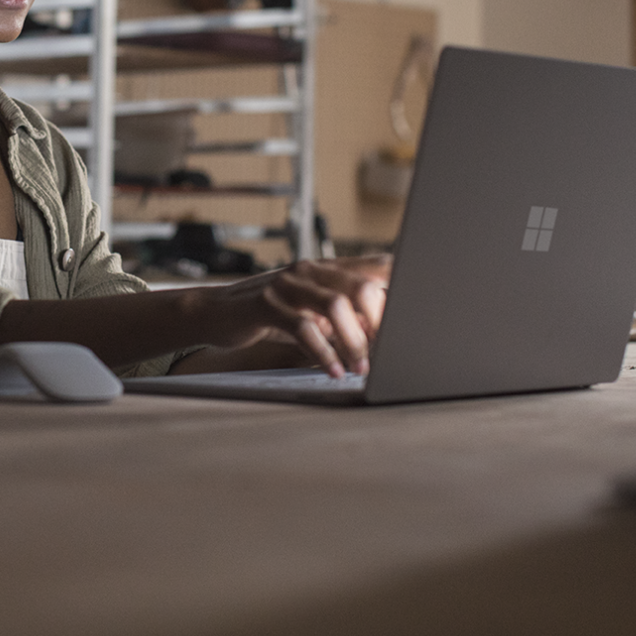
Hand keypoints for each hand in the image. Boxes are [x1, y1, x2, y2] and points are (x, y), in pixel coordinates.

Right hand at [195, 256, 389, 376]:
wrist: (217, 311)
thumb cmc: (271, 312)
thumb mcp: (310, 308)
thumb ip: (344, 314)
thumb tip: (383, 333)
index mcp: (326, 268)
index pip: (376, 265)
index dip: (402, 285)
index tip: (418, 314)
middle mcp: (310, 270)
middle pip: (361, 286)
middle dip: (380, 323)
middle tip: (387, 351)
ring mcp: (287, 284)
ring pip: (335, 306)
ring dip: (354, 342)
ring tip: (360, 367)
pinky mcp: (266, 303)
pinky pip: (303, 327)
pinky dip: (322, 352)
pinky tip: (332, 369)